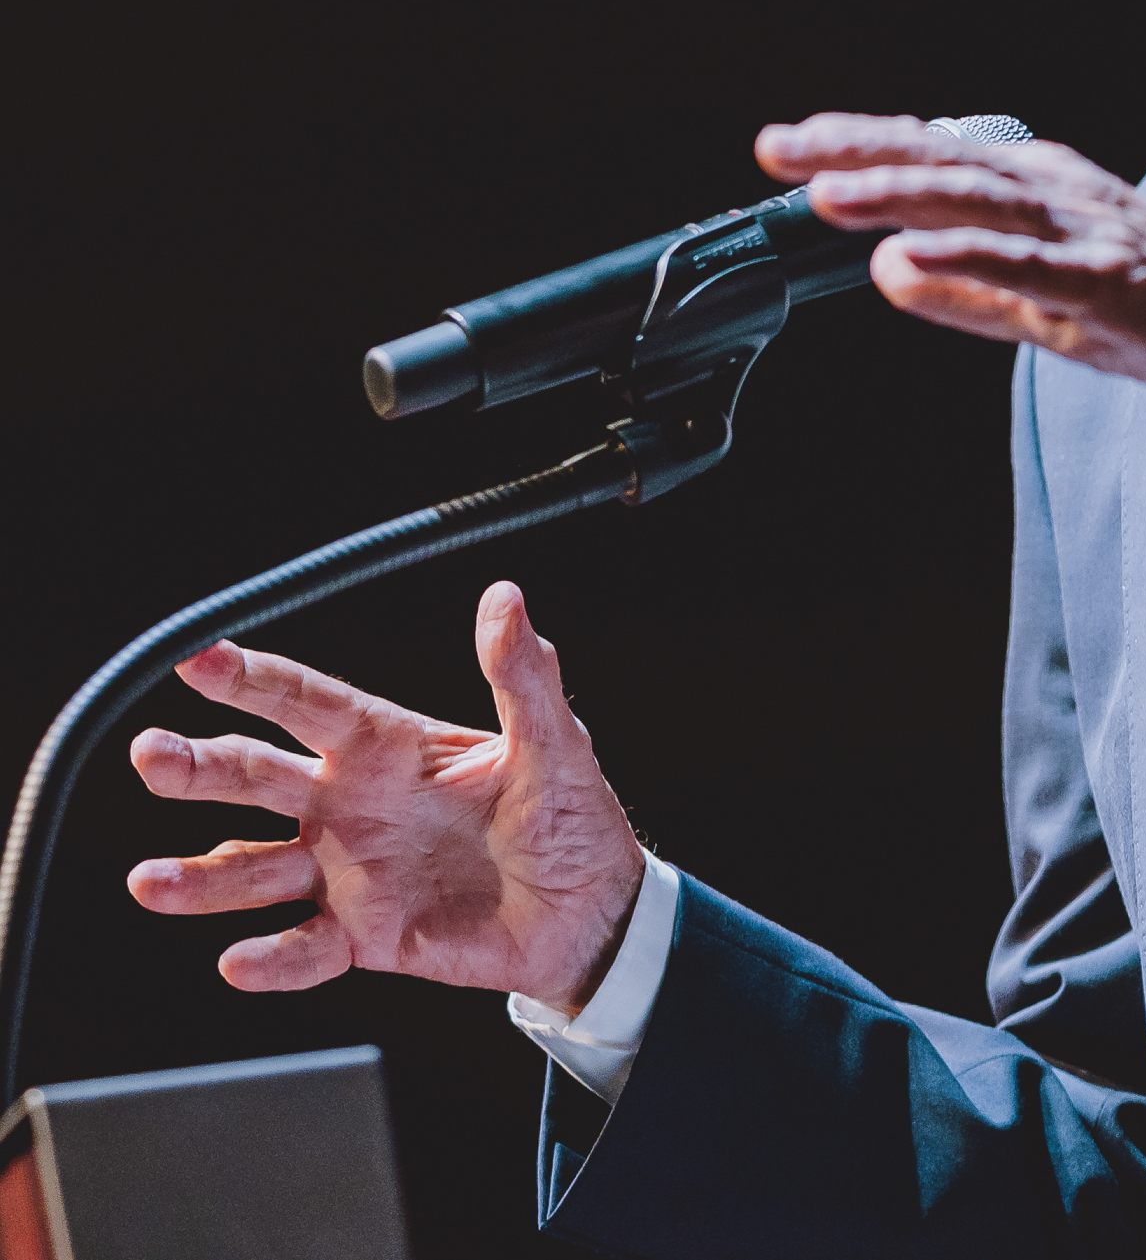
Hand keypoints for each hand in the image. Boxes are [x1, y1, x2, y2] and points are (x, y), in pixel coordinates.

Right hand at [127, 582, 644, 1013]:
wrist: (586, 911)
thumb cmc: (570, 815)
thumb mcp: (553, 742)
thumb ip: (522, 676)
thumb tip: (506, 597)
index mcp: (390, 746)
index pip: (309, 704)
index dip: (255, 678)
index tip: (198, 657)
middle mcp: (352, 803)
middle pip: (259, 777)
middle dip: (201, 766)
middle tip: (150, 755)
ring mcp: (348, 871)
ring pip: (254, 870)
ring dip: (201, 877)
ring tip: (148, 880)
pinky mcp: (361, 936)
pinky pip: (302, 950)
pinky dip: (269, 958)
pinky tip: (240, 959)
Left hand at [756, 113, 1145, 413]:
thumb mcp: (1046, 307)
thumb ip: (970, 290)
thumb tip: (886, 273)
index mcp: (1041, 190)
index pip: (936, 155)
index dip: (861, 147)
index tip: (789, 148)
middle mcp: (1057, 194)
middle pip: (943, 160)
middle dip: (856, 151)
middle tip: (778, 147)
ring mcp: (1085, 231)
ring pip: (976, 199)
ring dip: (897, 192)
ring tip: (823, 191)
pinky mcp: (1109, 278)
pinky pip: (1025, 264)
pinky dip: (964, 256)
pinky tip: (907, 256)